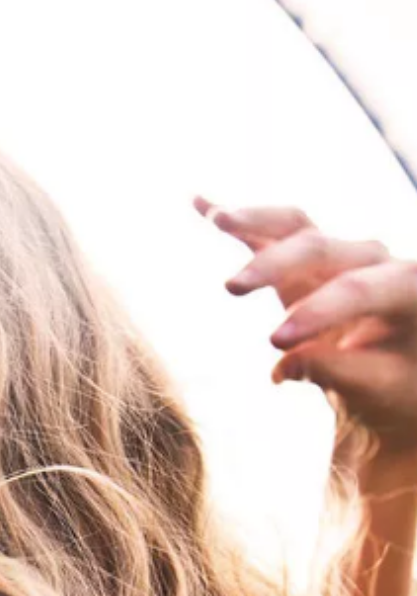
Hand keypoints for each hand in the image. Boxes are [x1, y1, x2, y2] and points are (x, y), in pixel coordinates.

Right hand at [193, 197, 416, 476]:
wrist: (395, 378)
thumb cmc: (396, 388)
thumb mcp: (377, 391)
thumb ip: (339, 373)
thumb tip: (284, 365)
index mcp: (409, 288)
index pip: (359, 289)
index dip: (317, 311)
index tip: (274, 344)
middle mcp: (377, 260)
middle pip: (321, 248)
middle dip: (275, 264)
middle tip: (231, 287)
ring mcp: (340, 255)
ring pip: (297, 227)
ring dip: (255, 221)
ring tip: (217, 220)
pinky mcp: (308, 260)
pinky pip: (272, 233)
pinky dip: (240, 222)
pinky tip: (200, 204)